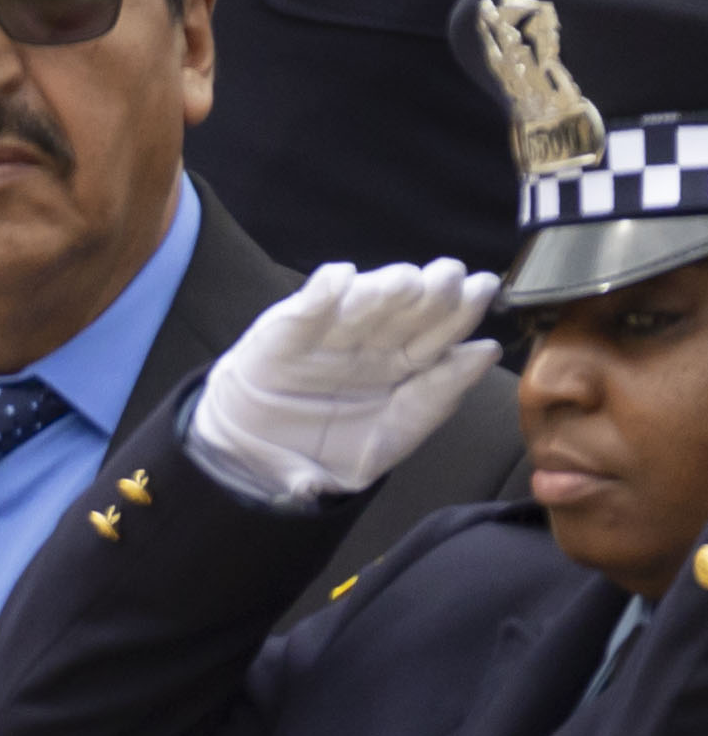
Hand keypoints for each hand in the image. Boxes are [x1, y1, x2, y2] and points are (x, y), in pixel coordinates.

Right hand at [188, 259, 507, 504]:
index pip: (440, 336)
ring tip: (403, 282)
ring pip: (363, 303)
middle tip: (450, 275)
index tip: (482, 290)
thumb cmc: (322, 452)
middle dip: (431, 291)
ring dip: (384, 288)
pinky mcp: (283, 333)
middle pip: (408, 312)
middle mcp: (372, 344)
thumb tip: (485, 352)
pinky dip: (321, 292)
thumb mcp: (387, 441)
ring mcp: (329, 336)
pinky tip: (339, 279)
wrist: (249, 461)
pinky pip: (306, 309)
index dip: (462, 313)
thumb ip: (434, 401)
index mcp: (403, 369)